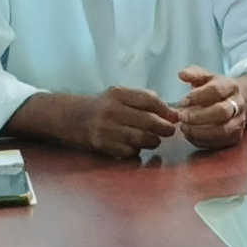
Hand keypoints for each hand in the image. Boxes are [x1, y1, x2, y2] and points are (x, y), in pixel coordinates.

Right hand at [67, 87, 182, 157]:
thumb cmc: (102, 106)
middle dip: (164, 128)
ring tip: (154, 139)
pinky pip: (129, 151)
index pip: (148, 100)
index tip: (174, 116)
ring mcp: (106, 129)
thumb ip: (142, 99)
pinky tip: (136, 146)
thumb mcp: (119, 95)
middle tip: (170, 131)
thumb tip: (169, 111)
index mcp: (118, 94)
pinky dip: (137, 150)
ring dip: (153, 141)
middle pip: (147, 121)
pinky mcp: (102, 145)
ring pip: (140, 139)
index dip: (165, 110)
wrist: (72, 117)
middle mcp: (112, 110)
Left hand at [172, 67, 246, 147]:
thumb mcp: (206, 77)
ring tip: (184, 128)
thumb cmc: (215, 90)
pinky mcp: (235, 138)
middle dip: (198, 116)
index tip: (182, 102)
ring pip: (223, 131)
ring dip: (200, 131)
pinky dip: (202, 141)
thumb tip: (181, 74)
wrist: (236, 103)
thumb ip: (193, 74)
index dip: (197, 96)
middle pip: (222, 112)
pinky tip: (189, 135)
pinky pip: (219, 143)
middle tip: (181, 117)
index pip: (216, 90)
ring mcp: (239, 123)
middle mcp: (238, 105)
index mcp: (231, 86)